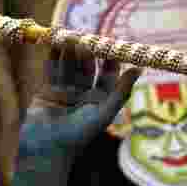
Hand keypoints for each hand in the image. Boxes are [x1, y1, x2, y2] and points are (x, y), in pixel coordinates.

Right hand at [18, 49, 140, 161]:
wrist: (47, 147)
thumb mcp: (104, 112)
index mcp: (101, 100)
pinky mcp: (48, 90)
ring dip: (70, 52)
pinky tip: (55, 43)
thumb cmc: (79, 134)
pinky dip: (53, 56)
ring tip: (70, 38)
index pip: (108, 76)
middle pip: (88, 68)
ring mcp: (66, 91)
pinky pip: (52, 69)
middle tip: (88, 39)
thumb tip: (139, 68)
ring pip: (70, 67)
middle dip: (87, 54)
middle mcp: (84, 94)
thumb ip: (121, 91)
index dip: (111, 61)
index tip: (113, 46)